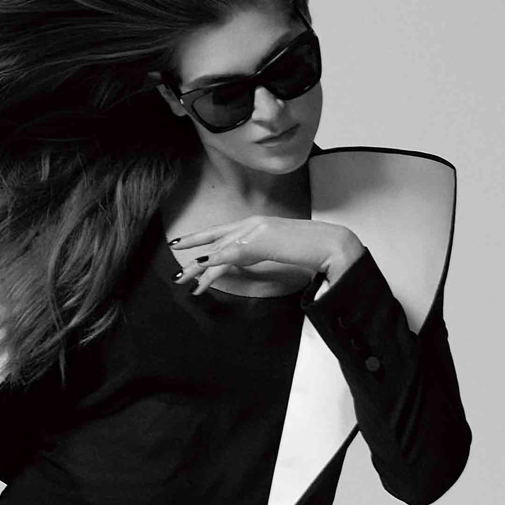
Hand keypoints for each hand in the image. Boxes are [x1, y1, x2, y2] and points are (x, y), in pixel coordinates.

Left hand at [169, 215, 363, 295]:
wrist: (329, 242)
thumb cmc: (312, 248)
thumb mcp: (281, 249)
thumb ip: (264, 252)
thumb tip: (252, 262)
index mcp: (257, 224)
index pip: (223, 230)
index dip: (201, 237)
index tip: (184, 244)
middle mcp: (252, 224)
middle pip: (214, 238)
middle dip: (193, 250)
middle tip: (175, 262)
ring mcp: (254, 232)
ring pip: (217, 250)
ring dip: (199, 268)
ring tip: (184, 280)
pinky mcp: (257, 243)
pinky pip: (228, 255)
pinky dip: (211, 263)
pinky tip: (200, 271)